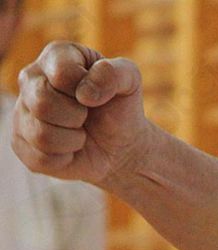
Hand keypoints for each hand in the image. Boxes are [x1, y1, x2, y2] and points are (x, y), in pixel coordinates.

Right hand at [13, 41, 150, 184]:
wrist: (120, 146)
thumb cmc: (120, 108)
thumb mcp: (130, 82)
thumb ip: (115, 73)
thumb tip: (85, 93)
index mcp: (56, 57)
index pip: (61, 72)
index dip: (87, 89)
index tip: (96, 96)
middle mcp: (31, 79)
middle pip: (42, 102)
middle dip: (77, 115)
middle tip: (86, 116)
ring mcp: (21, 112)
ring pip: (41, 134)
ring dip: (73, 139)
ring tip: (79, 132)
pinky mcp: (21, 144)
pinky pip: (41, 158)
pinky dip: (66, 158)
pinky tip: (70, 149)